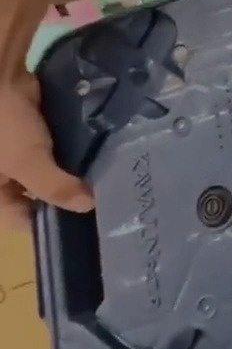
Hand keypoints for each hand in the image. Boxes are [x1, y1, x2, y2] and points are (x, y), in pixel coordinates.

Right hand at [0, 70, 91, 229]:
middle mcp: (2, 176)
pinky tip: (96, 160)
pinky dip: (69, 156)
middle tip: (102, 202)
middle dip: (63, 198)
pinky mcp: (32, 135)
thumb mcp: (26, 161)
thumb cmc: (2, 126)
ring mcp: (16, 155)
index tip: (85, 223)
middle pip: (34, 198)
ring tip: (105, 184)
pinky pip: (51, 153)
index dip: (48, 222)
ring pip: (45, 174)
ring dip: (70, 176)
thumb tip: (87, 207)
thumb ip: (55, 187)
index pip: (19, 218)